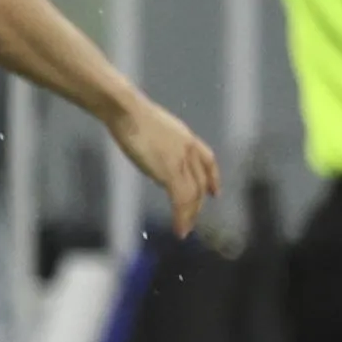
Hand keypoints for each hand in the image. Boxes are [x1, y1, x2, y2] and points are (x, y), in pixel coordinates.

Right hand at [113, 100, 220, 236]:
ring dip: (189, 216)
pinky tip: (179, 229)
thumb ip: (158, 142)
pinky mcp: (171, 172)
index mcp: (186, 137)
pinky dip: (182, 217)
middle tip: (192, 219)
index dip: (212, 178)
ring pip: (193, 195)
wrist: (127, 110)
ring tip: (184, 231)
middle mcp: (189, 150)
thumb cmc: (128, 113)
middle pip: (200, 183)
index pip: (207, 160)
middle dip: (198, 203)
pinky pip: (181, 201)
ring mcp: (182, 161)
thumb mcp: (150, 127)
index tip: (214, 192)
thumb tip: (150, 150)